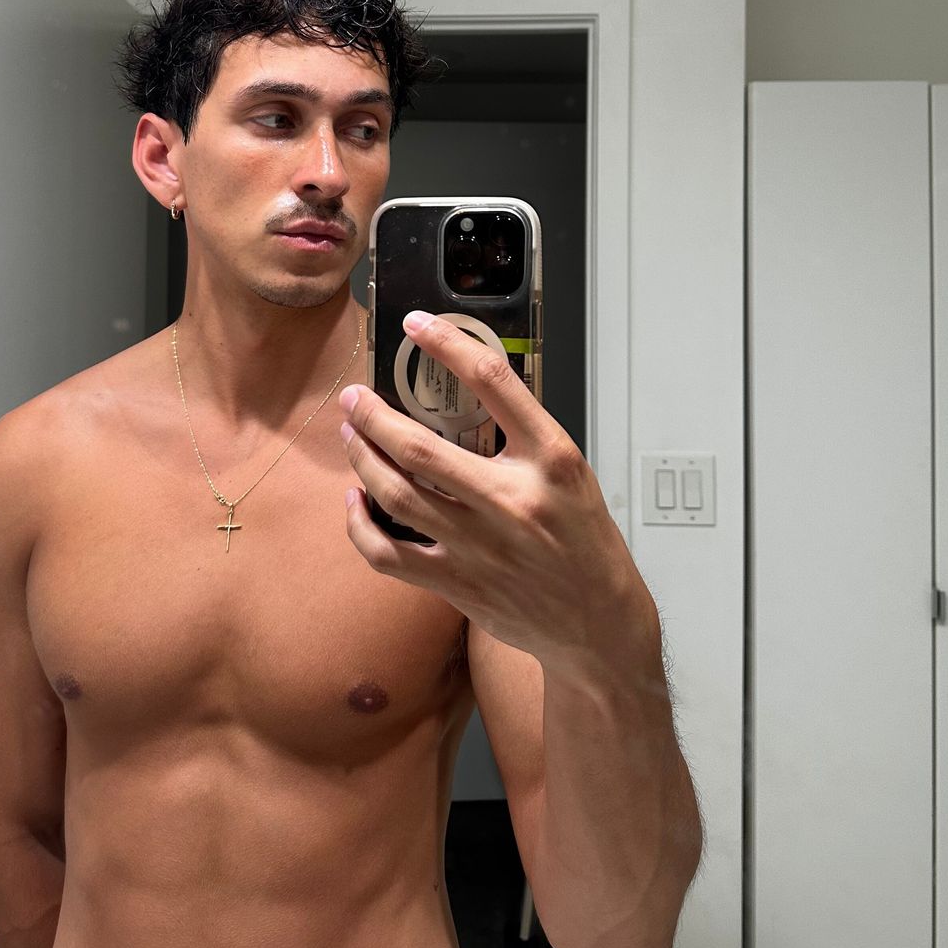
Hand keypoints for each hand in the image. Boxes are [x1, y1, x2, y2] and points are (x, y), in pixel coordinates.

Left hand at [337, 310, 648, 671]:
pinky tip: (355, 502)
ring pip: (396, 495)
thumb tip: (464, 392)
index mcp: (550, 460)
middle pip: (420, 448)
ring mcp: (480, 546)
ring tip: (351, 435)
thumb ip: (522, 436)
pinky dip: (360, 526)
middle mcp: (512, 500)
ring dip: (362, 459)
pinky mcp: (457, 584)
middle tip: (353, 398)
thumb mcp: (570, 473)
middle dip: (373, 416)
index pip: (493, 383)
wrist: (597, 622)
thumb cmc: (584, 541)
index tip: (418, 324)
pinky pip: (388, 554)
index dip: (448, 344)